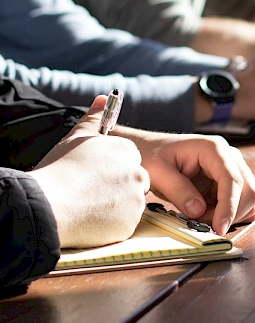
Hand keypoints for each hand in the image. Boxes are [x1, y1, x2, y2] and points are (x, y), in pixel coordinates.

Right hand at [29, 96, 149, 247]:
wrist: (49, 204)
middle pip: (135, 181)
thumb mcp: (76, 138)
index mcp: (127, 151)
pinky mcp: (130, 224)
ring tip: (88, 205)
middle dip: (118, 187)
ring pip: (130, 203)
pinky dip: (112, 224)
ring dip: (115, 206)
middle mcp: (137, 173)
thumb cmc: (60, 169)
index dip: (112, 169)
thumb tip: (103, 98)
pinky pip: (124, 224)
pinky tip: (91, 219)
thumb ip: (94, 118)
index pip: (130, 160)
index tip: (95, 176)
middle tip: (92, 192)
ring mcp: (136, 200)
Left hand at [115, 130, 254, 234]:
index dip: (229, 206)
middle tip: (202, 224)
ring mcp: (231, 168)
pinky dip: (229, 214)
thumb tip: (199, 211)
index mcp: (213, 149)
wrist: (150, 150)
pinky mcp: (228, 181)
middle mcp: (229, 156)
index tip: (219, 228)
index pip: (232, 179)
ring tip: (200, 217)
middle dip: (230, 213)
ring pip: (247, 198)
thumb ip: (178, 190)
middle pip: (248, 190)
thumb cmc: (152, 156)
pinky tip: (208, 215)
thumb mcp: (158, 172)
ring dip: (229, 215)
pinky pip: (240, 202)